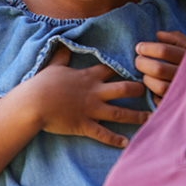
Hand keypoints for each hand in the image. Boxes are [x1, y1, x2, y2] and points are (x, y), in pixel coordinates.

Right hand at [24, 46, 146, 147]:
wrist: (33, 103)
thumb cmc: (42, 83)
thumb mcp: (54, 66)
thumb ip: (63, 55)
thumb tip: (64, 43)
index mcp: (87, 76)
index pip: (111, 69)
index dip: (125, 68)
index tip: (138, 67)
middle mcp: (94, 92)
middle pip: (123, 89)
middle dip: (139, 89)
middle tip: (152, 91)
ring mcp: (91, 110)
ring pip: (120, 113)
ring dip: (137, 116)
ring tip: (151, 117)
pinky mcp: (84, 125)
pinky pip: (104, 134)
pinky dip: (115, 140)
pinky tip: (127, 143)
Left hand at [134, 30, 185, 98]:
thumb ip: (176, 38)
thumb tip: (158, 35)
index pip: (164, 51)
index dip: (147, 48)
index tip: (139, 47)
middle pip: (158, 69)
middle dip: (142, 63)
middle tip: (138, 60)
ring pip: (160, 86)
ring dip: (147, 79)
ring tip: (145, 74)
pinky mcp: (182, 104)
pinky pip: (162, 101)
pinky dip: (154, 94)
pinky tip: (154, 87)